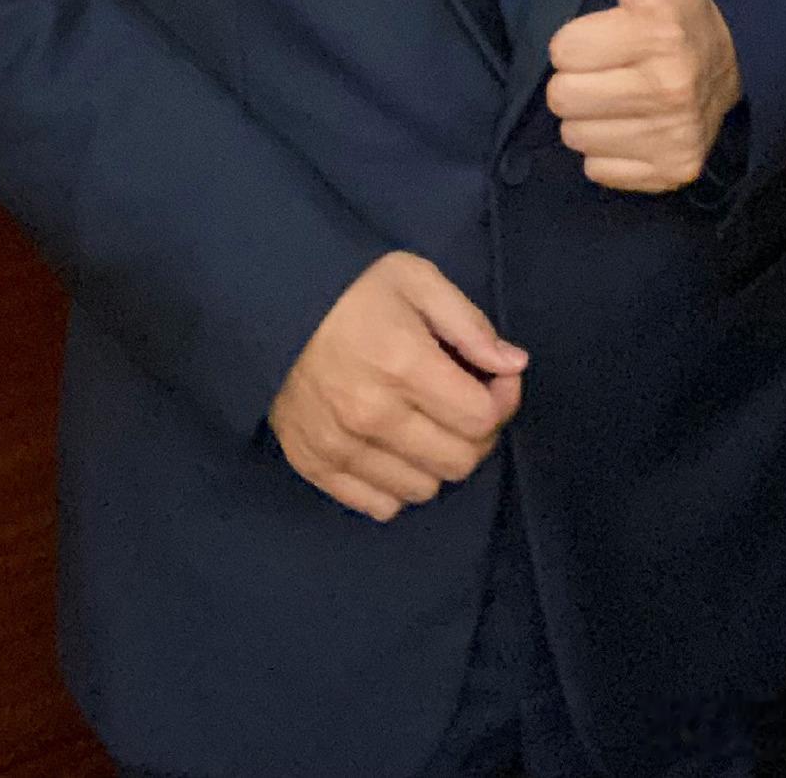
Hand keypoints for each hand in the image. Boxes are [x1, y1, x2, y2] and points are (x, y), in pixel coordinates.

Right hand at [268, 251, 526, 522]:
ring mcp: (340, 447)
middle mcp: (373, 417)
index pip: (482, 419)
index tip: (496, 378)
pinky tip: (397, 448)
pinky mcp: (314, 465)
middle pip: (459, 462)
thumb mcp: (419, 280)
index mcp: (404, 366)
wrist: (272, 305)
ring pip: (423, 489)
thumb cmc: (354, 289)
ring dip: (439, 460)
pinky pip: (378, 505)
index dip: (504, 399)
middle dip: (478, 433)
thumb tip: (514, 364)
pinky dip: (398, 484)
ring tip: (429, 421)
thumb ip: (471, 326)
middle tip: (467, 401)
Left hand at [544, 0, 741, 192]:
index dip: (577, 41)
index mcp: (658, 35)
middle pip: (562, 98)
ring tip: (620, 96)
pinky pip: (598, 170)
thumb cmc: (678, 15)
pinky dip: (609, 152)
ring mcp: (672, 134)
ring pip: (575, 137)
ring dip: (590, 118)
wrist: (734, 69)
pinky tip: (633, 125)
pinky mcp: (673, 170)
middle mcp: (668, 88)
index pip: (563, 50)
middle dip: (578, 81)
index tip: (605, 34)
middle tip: (607, 68)